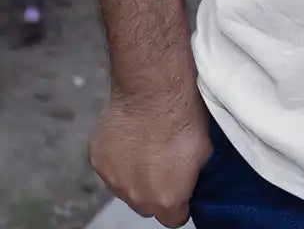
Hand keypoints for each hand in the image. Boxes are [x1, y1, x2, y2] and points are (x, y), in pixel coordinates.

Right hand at [88, 87, 213, 227]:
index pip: (174, 218)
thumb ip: (192, 175)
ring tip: (146, 141)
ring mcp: (113, 180)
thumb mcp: (204, 151)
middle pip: (147, 203)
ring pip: (126, 185)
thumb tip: (189, 178)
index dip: (180, 201)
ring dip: (134, 171)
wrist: (153, 90)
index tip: (182, 184)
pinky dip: (118, 154)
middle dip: (155, 187)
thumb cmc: (183, 116)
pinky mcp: (97, 159)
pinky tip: (130, 132)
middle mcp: (137, 197)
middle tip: (163, 159)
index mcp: (166, 200)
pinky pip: (110, 164)